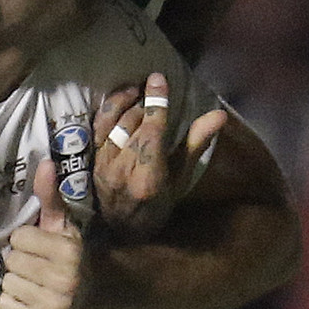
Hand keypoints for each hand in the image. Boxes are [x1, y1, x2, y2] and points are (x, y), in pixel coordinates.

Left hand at [0, 159, 83, 308]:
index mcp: (69, 251)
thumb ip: (49, 195)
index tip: (37, 244)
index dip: (25, 239)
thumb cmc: (68, 253)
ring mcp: (53, 306)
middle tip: (33, 262)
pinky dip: (11, 301)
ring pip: (7, 284)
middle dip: (19, 260)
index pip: (19, 239)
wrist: (89, 293)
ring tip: (31, 279)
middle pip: (12, 262)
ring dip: (15, 281)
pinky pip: (5, 306)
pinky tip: (28, 295)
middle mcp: (64, 280)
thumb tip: (44, 162)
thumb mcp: (62, 223)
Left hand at [90, 72, 227, 238]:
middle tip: (154, 92)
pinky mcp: (89, 161)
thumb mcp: (181, 177)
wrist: (120, 230)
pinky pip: (97, 127)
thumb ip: (196, 143)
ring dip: (126, 102)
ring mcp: (102, 165)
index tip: (159, 78)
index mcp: (149, 177)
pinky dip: (109, 109)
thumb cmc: (158, 203)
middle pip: (133, 123)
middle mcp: (122, 169)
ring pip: (113, 122)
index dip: (156, 102)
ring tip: (137, 91)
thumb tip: (219, 115)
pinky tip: (120, 100)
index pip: (152, 130)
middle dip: (144, 104)